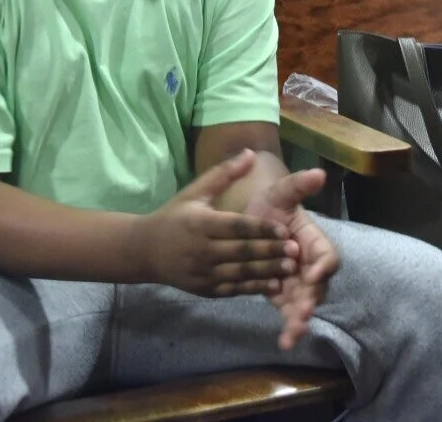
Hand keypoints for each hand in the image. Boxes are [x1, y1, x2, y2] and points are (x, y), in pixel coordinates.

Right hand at [129, 150, 299, 298]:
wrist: (145, 250)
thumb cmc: (174, 216)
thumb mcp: (194, 192)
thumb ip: (224, 174)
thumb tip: (250, 152)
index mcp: (200, 223)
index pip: (236, 226)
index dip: (261, 229)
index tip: (285, 229)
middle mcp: (202, 250)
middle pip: (242, 251)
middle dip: (270, 252)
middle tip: (296, 250)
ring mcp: (203, 272)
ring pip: (240, 273)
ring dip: (267, 271)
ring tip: (290, 268)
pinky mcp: (205, 289)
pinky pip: (233, 289)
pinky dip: (254, 287)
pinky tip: (273, 284)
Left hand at [241, 167, 336, 349]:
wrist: (250, 222)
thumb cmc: (270, 205)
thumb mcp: (280, 193)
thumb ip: (298, 185)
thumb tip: (319, 172)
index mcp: (314, 242)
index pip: (327, 256)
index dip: (322, 265)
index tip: (312, 272)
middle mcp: (310, 266)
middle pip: (318, 286)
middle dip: (311, 299)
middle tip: (302, 311)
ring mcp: (298, 283)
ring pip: (305, 304)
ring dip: (301, 320)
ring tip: (293, 333)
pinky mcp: (284, 297)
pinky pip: (290, 314)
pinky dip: (290, 328)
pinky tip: (284, 342)